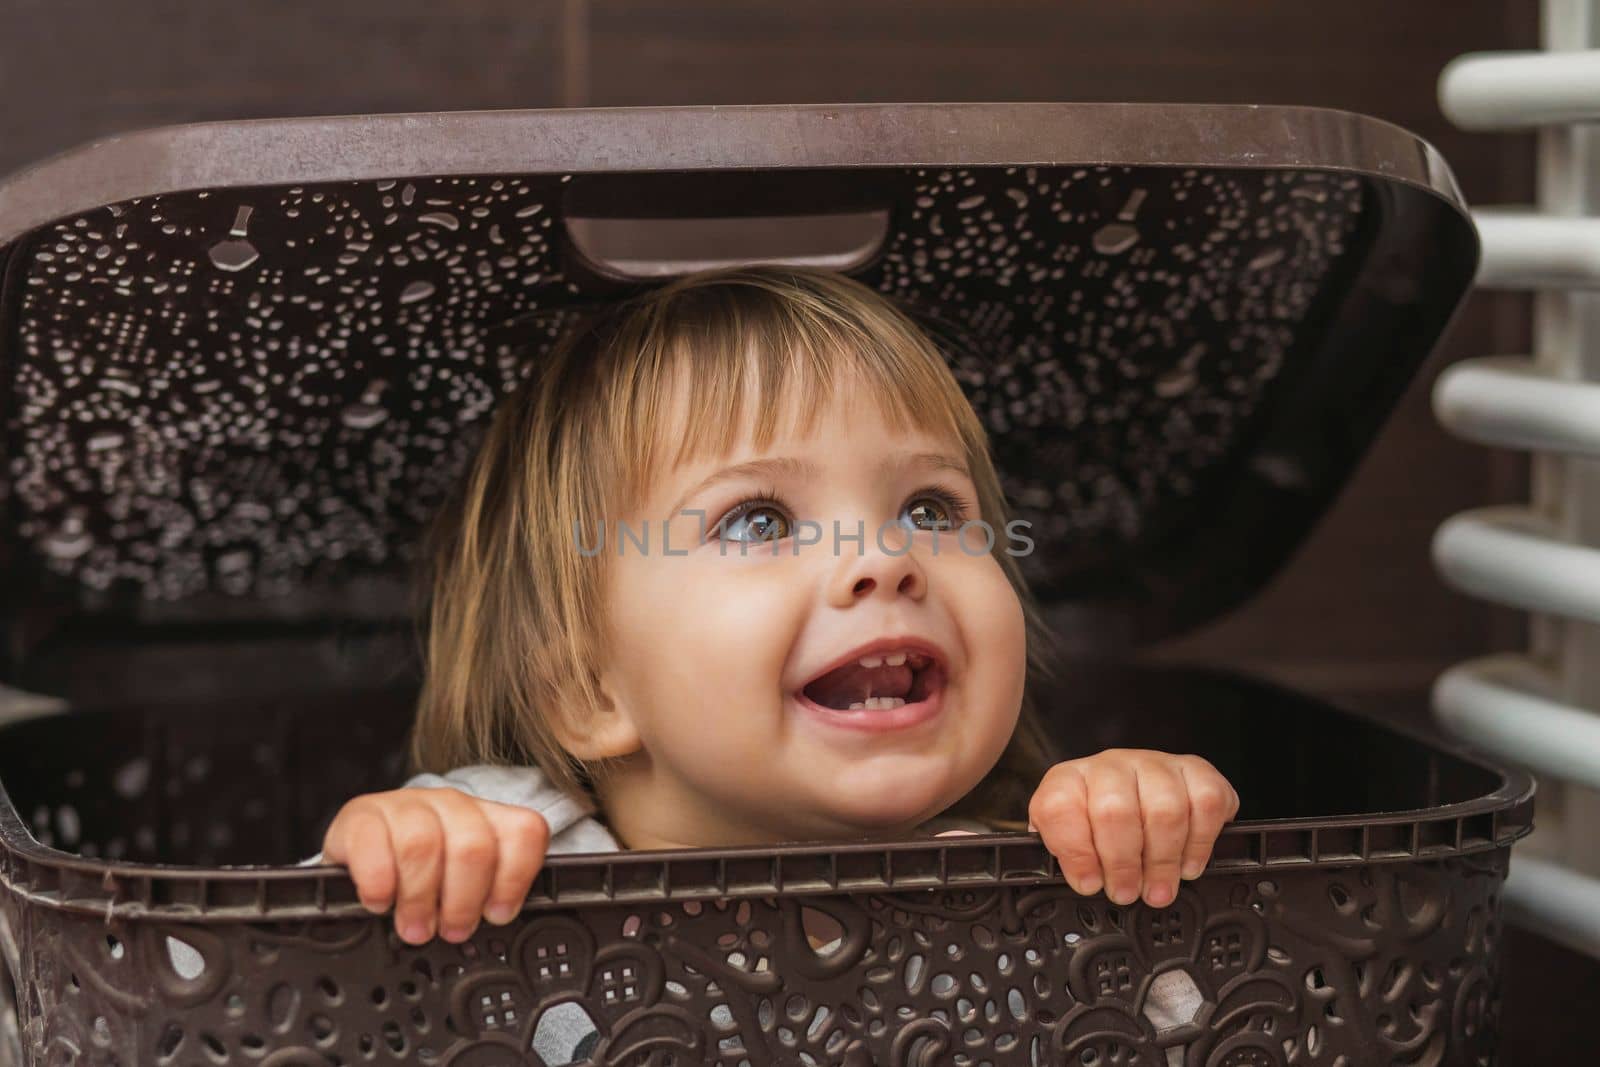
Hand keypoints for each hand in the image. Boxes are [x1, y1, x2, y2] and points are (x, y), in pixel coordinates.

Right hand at [321, 787, 550, 944]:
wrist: (359, 849)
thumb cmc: (419, 875)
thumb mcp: (460, 884)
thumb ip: (485, 894)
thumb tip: (497, 923)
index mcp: (487, 817)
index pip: (524, 832)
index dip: (514, 880)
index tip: (497, 914)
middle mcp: (451, 804)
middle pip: (474, 846)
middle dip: (463, 901)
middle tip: (451, 930)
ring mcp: (406, 804)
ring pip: (424, 844)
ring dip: (420, 898)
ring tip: (415, 927)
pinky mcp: (361, 814)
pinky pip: (373, 843)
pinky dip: (378, 882)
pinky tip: (379, 901)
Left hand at [1027, 749, 1238, 908]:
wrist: (1141, 797)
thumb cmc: (1103, 828)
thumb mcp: (1072, 842)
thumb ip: (1069, 861)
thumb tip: (1085, 884)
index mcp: (1069, 781)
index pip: (1060, 806)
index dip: (1075, 851)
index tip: (1089, 884)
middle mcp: (1110, 766)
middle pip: (1114, 810)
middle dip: (1122, 863)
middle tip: (1126, 893)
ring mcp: (1154, 764)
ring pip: (1164, 809)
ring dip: (1163, 861)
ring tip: (1158, 889)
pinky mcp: (1195, 770)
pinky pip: (1206, 802)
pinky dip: (1200, 843)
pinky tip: (1189, 865)